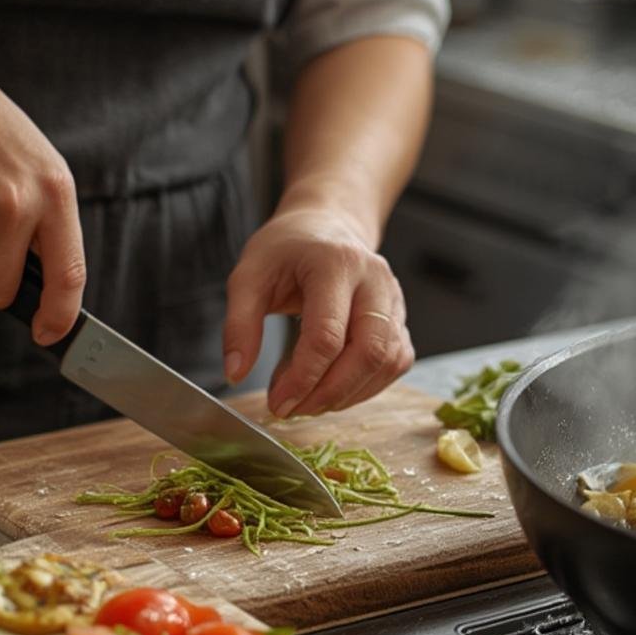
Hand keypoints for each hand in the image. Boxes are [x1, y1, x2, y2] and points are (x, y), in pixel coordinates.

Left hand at [222, 205, 413, 417]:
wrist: (326, 225)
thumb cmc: (287, 250)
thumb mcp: (248, 276)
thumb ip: (239, 324)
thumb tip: (235, 372)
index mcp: (336, 264)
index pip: (328, 336)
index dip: (303, 379)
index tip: (278, 403)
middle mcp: (375, 281)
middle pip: (368, 353)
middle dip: (330, 393)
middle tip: (294, 409)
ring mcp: (394, 300)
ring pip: (387, 363)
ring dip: (348, 394)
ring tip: (309, 401)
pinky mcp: (400, 319)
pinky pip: (395, 363)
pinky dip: (367, 387)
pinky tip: (334, 389)